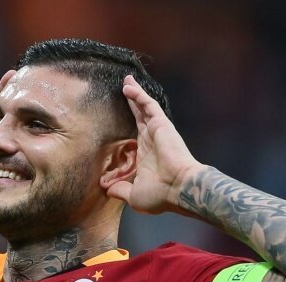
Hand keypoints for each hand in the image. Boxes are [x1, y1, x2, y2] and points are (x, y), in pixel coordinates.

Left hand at [106, 75, 202, 214]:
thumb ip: (120, 190)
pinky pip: (148, 105)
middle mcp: (151, 141)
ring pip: (143, 108)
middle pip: (139, 117)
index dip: (128, 127)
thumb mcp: (133, 196)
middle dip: (132, 104)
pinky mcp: (161, 124)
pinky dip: (138, 94)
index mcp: (145, 157)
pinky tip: (127, 86)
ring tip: (126, 81)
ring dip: (135, 94)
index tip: (118, 121)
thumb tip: (107, 189)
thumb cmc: (160, 195)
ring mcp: (156, 131)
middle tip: (125, 91)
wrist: (178, 189)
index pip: (135, 136)